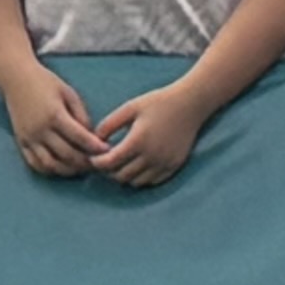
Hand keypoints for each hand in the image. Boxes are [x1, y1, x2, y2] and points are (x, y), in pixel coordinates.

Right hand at [0, 62, 100, 179]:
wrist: (16, 78)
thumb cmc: (45, 82)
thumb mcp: (69, 93)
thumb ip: (81, 115)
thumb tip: (91, 137)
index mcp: (55, 114)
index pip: (80, 137)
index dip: (95, 147)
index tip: (107, 150)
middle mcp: (41, 130)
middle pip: (67, 155)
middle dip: (85, 162)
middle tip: (97, 163)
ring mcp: (29, 138)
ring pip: (51, 164)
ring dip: (68, 170)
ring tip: (81, 169)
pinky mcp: (21, 142)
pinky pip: (35, 163)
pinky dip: (50, 170)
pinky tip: (61, 168)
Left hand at [87, 80, 205, 190]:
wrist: (190, 104)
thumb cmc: (158, 102)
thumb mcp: (130, 107)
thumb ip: (109, 124)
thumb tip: (94, 140)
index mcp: (138, 141)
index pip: (110, 163)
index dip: (98, 163)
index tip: (93, 158)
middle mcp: (152, 156)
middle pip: (121, 176)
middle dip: (109, 171)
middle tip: (106, 161)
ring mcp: (164, 163)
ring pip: (136, 182)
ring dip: (125, 176)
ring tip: (122, 163)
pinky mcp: (174, 166)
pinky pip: (152, 182)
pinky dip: (141, 178)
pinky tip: (138, 165)